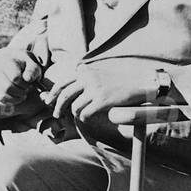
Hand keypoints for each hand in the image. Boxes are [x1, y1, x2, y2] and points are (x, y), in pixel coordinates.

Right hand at [0, 48, 42, 107]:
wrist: (13, 64)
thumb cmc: (24, 66)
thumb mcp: (31, 64)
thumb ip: (32, 70)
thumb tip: (27, 78)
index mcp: (6, 61)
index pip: (15, 78)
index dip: (25, 83)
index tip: (29, 82)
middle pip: (7, 88)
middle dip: (21, 92)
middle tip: (26, 89)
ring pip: (2, 97)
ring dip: (16, 99)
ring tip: (22, 95)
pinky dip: (9, 103)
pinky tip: (16, 98)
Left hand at [43, 63, 157, 122]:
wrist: (141, 83)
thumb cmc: (120, 81)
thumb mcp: (99, 75)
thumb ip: (84, 81)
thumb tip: (68, 92)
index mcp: (85, 71)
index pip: (63, 83)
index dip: (53, 94)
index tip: (49, 101)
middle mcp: (88, 78)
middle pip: (64, 95)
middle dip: (58, 107)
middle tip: (56, 114)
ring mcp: (95, 89)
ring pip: (75, 107)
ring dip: (76, 114)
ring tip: (81, 116)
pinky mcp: (102, 100)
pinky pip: (85, 114)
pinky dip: (85, 118)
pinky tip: (90, 118)